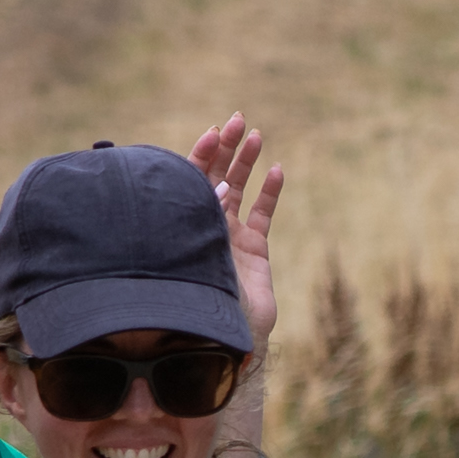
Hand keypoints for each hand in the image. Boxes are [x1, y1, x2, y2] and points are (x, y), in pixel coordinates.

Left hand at [191, 113, 285, 336]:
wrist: (222, 337)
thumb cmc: (195, 300)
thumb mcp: (192, 256)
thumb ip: (205, 222)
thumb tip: (218, 188)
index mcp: (182, 222)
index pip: (192, 178)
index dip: (203, 153)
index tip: (214, 131)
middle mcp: (204, 225)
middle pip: (216, 176)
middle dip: (227, 147)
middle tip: (238, 120)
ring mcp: (230, 236)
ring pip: (239, 190)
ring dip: (247, 162)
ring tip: (256, 135)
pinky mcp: (254, 250)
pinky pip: (263, 215)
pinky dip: (270, 193)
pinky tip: (276, 170)